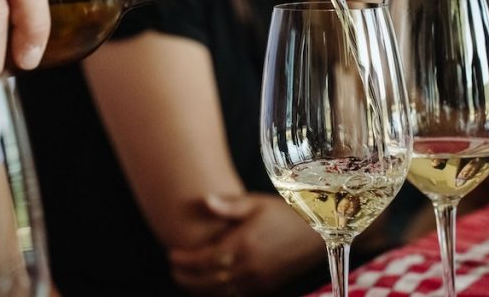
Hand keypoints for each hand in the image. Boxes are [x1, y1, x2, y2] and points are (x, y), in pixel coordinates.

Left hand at [168, 193, 323, 295]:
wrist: (317, 232)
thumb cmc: (285, 213)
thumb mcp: (257, 203)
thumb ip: (229, 206)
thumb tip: (204, 201)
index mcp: (243, 245)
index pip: (204, 259)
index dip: (185, 260)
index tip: (171, 255)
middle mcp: (249, 267)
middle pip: (208, 281)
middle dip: (186, 277)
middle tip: (173, 268)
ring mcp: (258, 281)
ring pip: (220, 293)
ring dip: (199, 289)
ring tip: (185, 279)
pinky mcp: (266, 288)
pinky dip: (219, 295)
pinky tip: (209, 287)